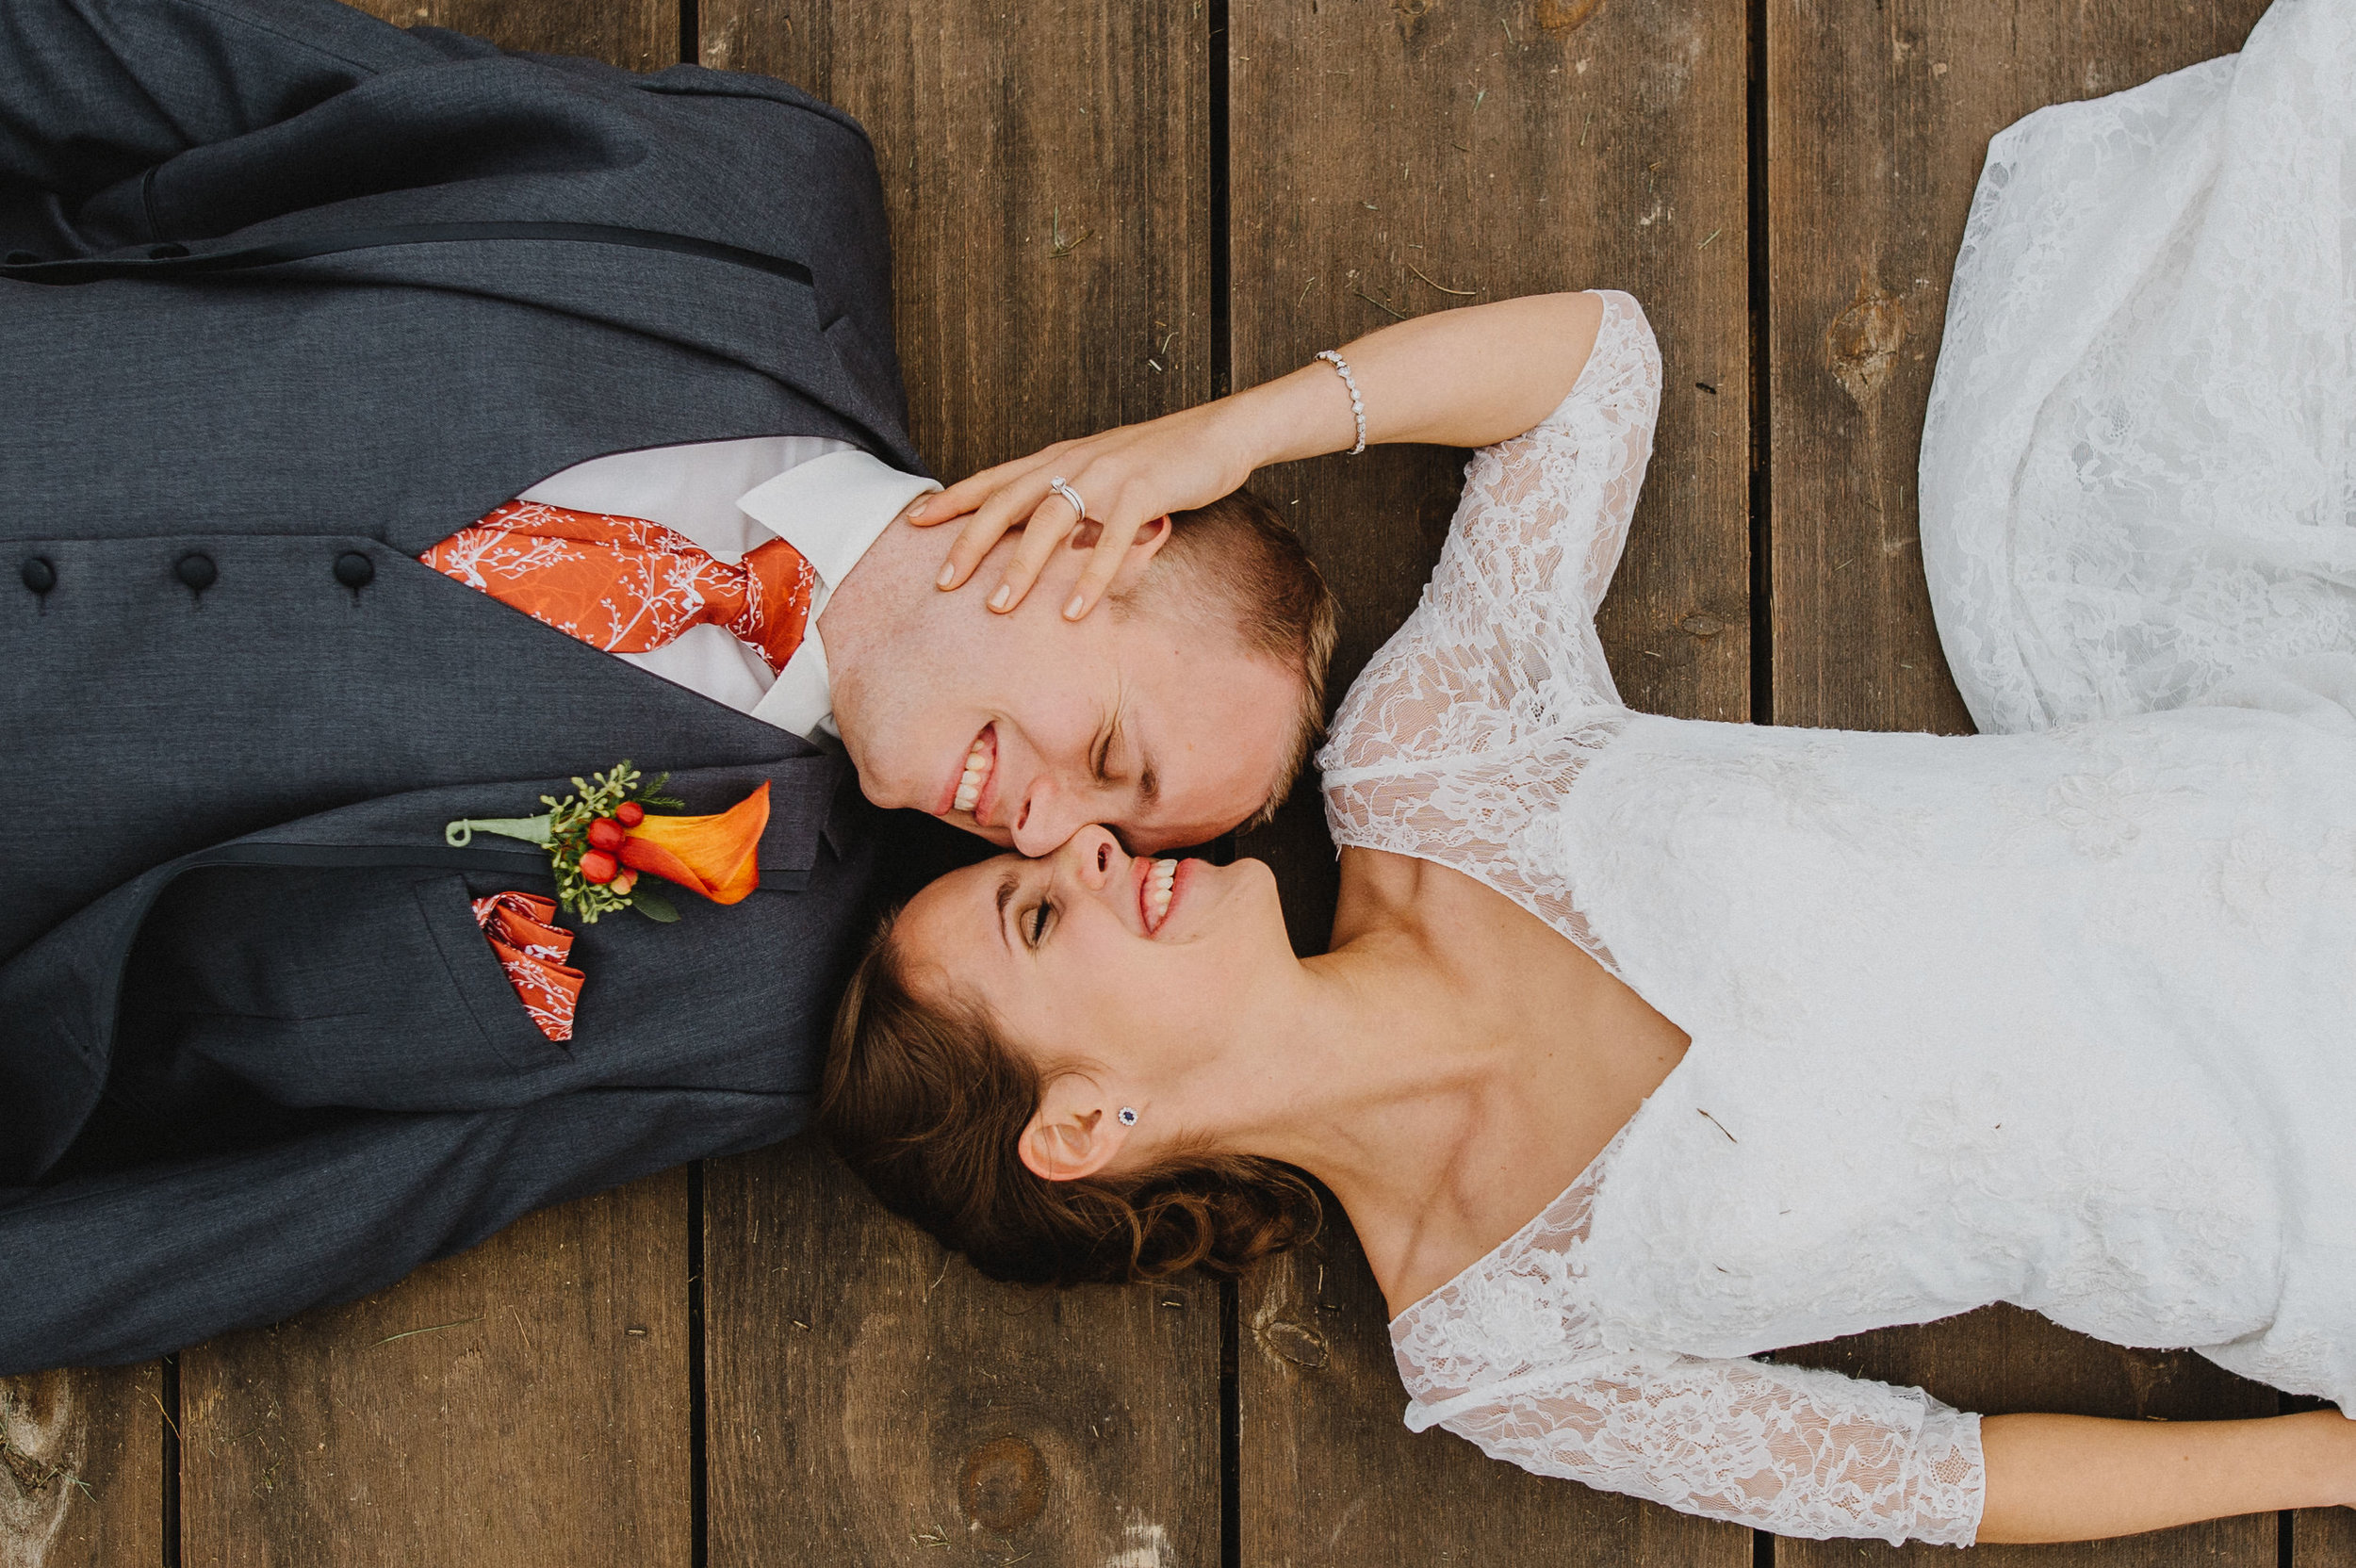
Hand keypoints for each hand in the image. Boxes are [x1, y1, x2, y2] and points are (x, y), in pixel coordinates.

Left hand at [910, 401, 1256, 619]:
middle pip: (1008, 503)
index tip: (915, 524)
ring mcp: (1107, 476)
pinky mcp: (1143, 492)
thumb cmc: (1159, 460)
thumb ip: (1067, 494)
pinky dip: (1090, 577)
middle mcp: (1073, 462)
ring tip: (998, 607)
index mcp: (1059, 457)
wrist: (1218, 433)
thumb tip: (1035, 534)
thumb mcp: (1101, 471)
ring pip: (1050, 524)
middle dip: (971, 543)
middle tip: (944, 583)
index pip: (994, 478)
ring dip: (1022, 569)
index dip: (953, 500)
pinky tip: (1075, 611)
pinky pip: (1110, 541)